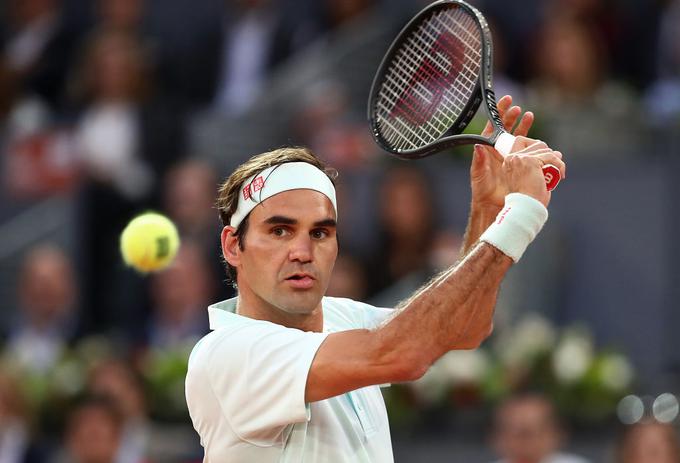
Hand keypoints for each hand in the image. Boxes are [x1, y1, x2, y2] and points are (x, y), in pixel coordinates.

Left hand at [470, 95, 533, 211]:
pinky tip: (539, 138)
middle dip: (512, 117)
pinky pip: (528, 150)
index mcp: (488, 149)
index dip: (499, 113)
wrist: (495, 205)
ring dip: (524, 126)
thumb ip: (479, 161)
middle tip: (519, 109)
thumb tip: (479, 146)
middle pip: (507, 128)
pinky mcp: (520, 163)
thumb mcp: (478, 175)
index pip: (493, 126)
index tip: (507, 101)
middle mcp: (499, 150)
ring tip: (529, 116)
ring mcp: (511, 155)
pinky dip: (534, 143)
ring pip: (519, 136)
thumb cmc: (483, 191)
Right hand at [503, 140, 564, 207]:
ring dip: (556, 161)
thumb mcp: (531, 177)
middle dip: (549, 155)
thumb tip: (558, 152)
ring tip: (556, 174)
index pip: (521, 140)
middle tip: (553, 169)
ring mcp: (520, 158)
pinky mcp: (531, 161)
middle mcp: (512, 158)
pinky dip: (560, 165)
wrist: (526, 207)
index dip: (535, 145)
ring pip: (546, 149)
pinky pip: (551, 157)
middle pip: (537, 144)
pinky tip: (560, 175)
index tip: (544, 159)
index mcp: (509, 161)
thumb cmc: (530, 198)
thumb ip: (538, 164)